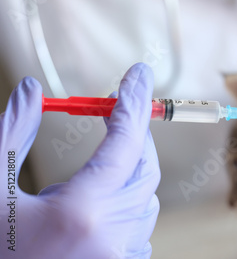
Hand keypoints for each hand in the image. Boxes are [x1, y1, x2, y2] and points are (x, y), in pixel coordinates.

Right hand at [0, 63, 159, 257]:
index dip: (133, 101)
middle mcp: (112, 236)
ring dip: (130, 170)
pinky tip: (103, 202)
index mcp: (82, 212)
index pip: (125, 141)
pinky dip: (128, 204)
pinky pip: (138, 228)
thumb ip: (11, 134)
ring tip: (103, 159)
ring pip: (145, 199)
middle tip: (114, 114)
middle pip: (144, 169)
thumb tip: (33, 90)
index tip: (138, 74)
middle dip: (133, 136)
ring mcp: (121, 258)